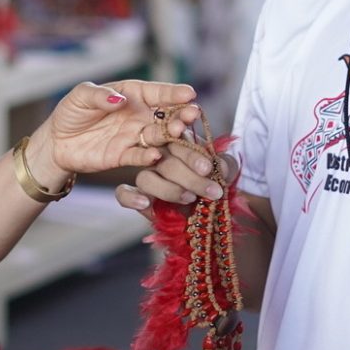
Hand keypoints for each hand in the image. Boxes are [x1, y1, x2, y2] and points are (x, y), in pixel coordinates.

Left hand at [25, 80, 199, 187]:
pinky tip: (154, 155)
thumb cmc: (71, 112)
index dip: (173, 93)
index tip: (189, 93)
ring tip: (176, 132)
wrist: (57, 142)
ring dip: (169, 135)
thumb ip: (98, 96)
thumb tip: (118, 99)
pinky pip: (140, 155)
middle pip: (166, 115)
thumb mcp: (80, 97)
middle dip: (180, 114)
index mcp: (132, 93)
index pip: (157, 92)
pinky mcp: (126, 156)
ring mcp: (135, 136)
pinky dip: (148, 156)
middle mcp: (140, 115)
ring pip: (159, 136)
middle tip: (190, 115)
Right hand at [115, 141, 236, 220]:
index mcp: (179, 142)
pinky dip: (131, 198)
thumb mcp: (225, 172)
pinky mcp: (138, 196)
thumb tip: (217, 165)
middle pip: (165, 162)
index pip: (179, 143)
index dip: (191, 155)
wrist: (210, 207)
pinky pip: (123, 193)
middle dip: (189, 177)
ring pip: (145, 177)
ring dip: (168, 189)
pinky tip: (145, 204)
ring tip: (190, 198)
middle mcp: (160, 156)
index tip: (208, 168)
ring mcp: (148, 175)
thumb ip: (223, 166)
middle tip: (211, 190)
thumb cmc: (216, 181)